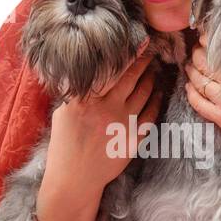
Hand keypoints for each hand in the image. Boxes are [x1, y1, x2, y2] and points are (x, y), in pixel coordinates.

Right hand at [47, 43, 163, 189]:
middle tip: (151, 52)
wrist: (74, 179)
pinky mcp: (134, 139)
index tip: (140, 41)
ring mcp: (123, 123)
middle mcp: (107, 107)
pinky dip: (157, 101)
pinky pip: (152, 115)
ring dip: (152, 79)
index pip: (113, 69)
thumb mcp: (63, 113)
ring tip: (153, 71)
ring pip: (145, 93)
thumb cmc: (64, 145)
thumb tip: (88, 74)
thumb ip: (77, 93)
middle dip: (144, 61)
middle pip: (133, 77)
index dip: (129, 54)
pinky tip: (157, 93)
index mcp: (87, 99)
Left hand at [183, 32, 220, 152]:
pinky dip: (190, 93)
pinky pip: (198, 104)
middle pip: (204, 64)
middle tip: (198, 48)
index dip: (209, 40)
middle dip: (197, 53)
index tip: (206, 35)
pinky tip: (189, 86)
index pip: (219, 51)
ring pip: (199, 82)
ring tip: (191, 63)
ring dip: (191, 70)